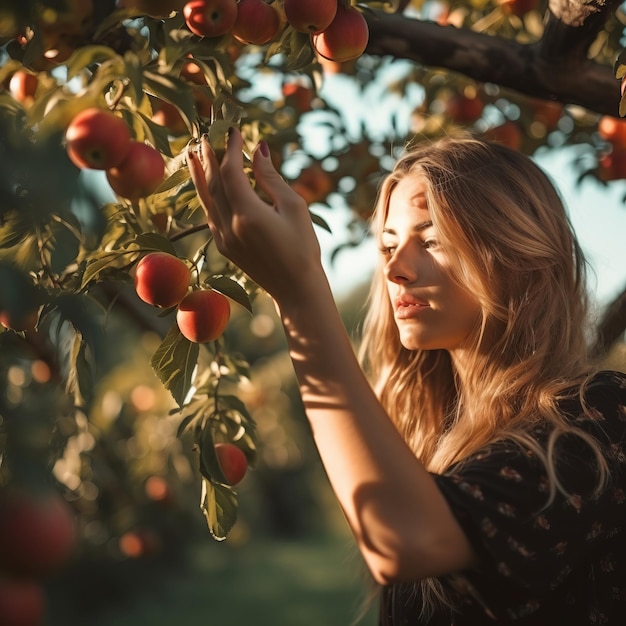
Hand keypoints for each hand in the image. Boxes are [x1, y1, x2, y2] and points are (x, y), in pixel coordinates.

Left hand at [187, 128, 323, 304]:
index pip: (230, 171)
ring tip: (193, 153)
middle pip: (212, 182)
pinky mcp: (224, 247)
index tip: (234, 131)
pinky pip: (210, 214)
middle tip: (207, 134)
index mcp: (247, 213)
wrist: (295, 289)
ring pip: (206, 199)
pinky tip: (206, 186)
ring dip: (199, 174)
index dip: (230, 149)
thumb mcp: (294, 208)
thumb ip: (271, 178)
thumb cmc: (303, 247)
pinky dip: (206, 195)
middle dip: (209, 156)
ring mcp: (223, 237)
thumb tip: (257, 150)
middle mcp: (229, 225)